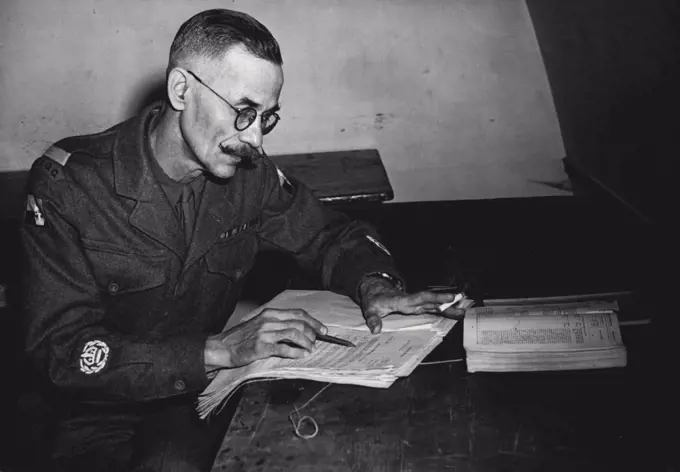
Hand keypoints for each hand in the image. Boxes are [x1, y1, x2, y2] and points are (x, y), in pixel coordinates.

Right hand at [204, 308, 327, 371]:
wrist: (222, 347)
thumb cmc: (242, 337)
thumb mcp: (259, 324)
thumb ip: (276, 324)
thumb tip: (298, 329)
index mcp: (270, 313)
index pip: (298, 313)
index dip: (313, 321)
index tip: (322, 329)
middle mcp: (269, 321)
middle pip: (299, 323)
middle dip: (313, 333)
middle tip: (318, 341)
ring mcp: (265, 333)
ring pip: (294, 334)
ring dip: (307, 342)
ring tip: (311, 349)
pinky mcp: (261, 347)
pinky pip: (284, 348)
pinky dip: (296, 352)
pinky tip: (302, 355)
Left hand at [359, 277, 464, 333]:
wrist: (376, 291)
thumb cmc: (374, 300)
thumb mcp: (370, 309)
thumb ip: (373, 319)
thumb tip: (375, 330)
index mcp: (403, 300)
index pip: (420, 298)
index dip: (434, 298)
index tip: (448, 298)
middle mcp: (412, 301)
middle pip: (431, 300)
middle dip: (445, 302)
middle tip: (461, 302)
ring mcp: (415, 304)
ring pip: (433, 305)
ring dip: (446, 307)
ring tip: (462, 311)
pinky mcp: (416, 307)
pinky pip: (431, 309)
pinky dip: (442, 311)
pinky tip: (453, 314)